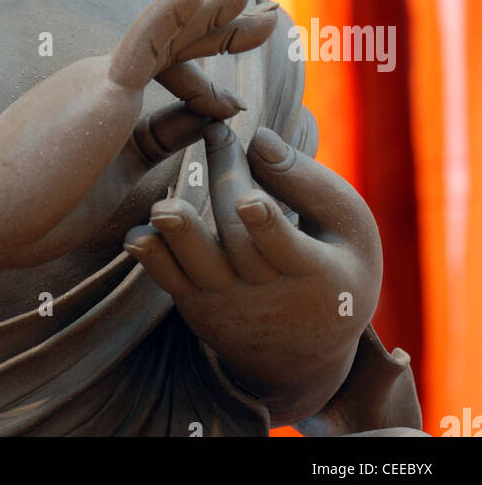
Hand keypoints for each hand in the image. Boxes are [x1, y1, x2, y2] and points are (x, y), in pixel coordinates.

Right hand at [0, 0, 278, 267]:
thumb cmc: (45, 207)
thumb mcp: (127, 178)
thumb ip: (165, 148)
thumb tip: (212, 123)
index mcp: (109, 101)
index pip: (171, 81)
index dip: (207, 86)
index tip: (236, 105)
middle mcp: (107, 78)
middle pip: (179, 44)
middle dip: (224, 25)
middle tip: (270, 11)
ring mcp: (104, 76)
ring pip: (170, 32)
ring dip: (215, 9)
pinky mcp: (103, 84)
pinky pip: (145, 36)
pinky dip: (173, 7)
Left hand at [124, 123, 382, 424]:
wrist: (303, 352)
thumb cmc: (333, 266)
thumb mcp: (347, 228)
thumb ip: (308, 183)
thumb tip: (258, 138)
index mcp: (316, 274)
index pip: (286, 248)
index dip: (266, 225)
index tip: (249, 199)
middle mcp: (267, 295)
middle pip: (239, 239)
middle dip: (226, 181)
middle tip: (216, 132)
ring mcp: (226, 301)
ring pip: (198, 269)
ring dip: (178, 236)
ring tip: (162, 210)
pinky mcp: (196, 303)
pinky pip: (170, 282)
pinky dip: (152, 259)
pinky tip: (136, 236)